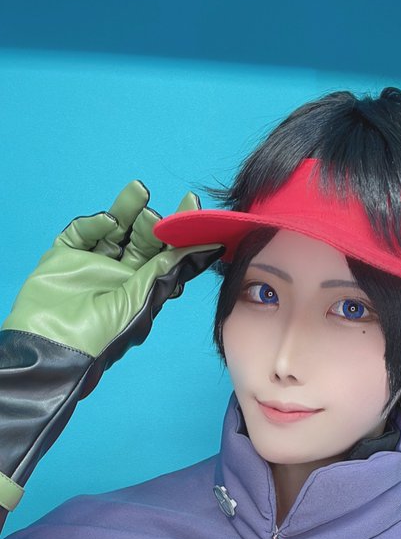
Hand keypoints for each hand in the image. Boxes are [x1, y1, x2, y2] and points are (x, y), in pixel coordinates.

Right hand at [0, 183, 223, 511]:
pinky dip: (94, 224)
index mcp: (143, 288)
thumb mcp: (143, 301)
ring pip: (114, 229)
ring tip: (140, 192)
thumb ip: (169, 271)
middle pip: (141, 239)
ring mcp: (93, 263)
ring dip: (127, 210)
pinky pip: (81, 233)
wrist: (54, 346)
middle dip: (153, 223)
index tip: (193, 205)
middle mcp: (121, 274)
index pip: (167, 255)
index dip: (181, 232)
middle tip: (156, 214)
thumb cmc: (103, 335)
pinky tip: (106, 223)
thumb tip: (208, 248)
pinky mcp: (66, 256)